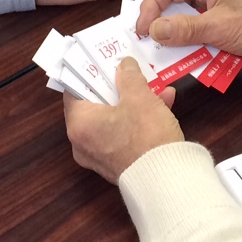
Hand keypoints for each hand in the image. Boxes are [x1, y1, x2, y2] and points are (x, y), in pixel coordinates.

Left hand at [64, 57, 182, 184]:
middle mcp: (83, 143)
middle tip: (130, 71)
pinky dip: (139, 120)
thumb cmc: (146, 135)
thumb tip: (124, 65)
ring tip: (155, 86)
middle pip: (96, 105)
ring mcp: (101, 157)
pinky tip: (164, 105)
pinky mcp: (119, 165)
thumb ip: (129, 76)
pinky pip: (124, 135)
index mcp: (79, 124)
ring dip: (134, 101)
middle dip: (118, 86)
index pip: (74, 90)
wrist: (167, 180)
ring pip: (114, 119)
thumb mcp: (140, 97)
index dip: (89, 72)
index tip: (103, 60)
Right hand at [135, 0, 241, 67]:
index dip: (150, 6)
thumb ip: (185, 29)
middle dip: (157, 22)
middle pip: (171, 3)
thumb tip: (152, 30)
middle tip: (143, 42)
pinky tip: (178, 59)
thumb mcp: (219, 27)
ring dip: (172, 37)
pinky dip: (186, 46)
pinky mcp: (216, 27)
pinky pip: (193, 34)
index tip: (141, 29)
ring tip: (156, 53)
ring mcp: (211, 10)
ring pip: (180, 21)